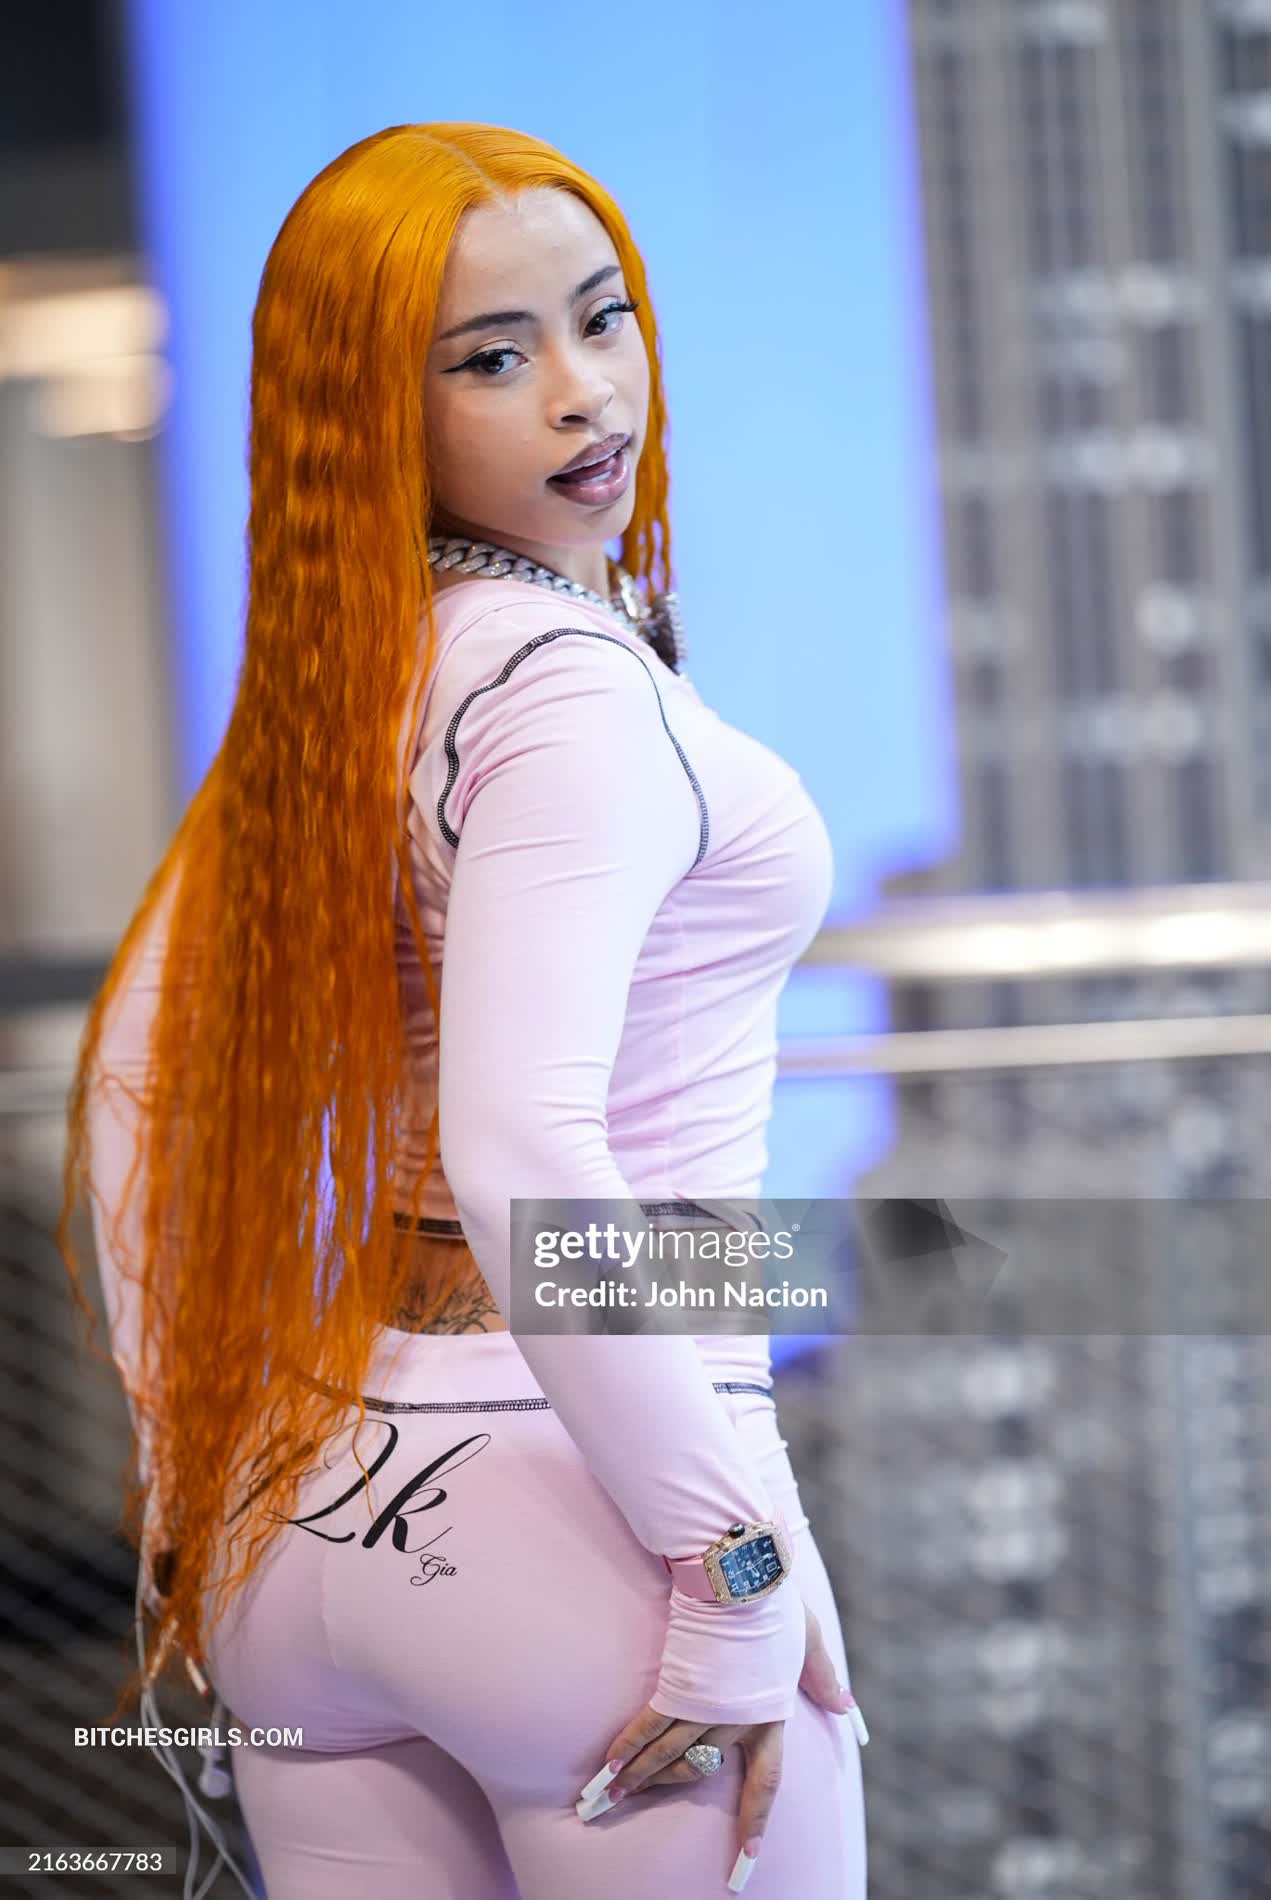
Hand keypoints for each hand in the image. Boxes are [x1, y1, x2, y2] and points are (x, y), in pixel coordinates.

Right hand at [576, 1598, 856, 1879]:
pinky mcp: (676, 1686)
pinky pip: (649, 1725)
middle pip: (698, 1768)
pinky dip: (629, 1745)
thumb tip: (848, 1707)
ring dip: (636, 1777)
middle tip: (635, 1807)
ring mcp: (704, 1706)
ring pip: (666, 1754)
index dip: (756, 1820)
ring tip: (609, 1794)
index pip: (766, 1783)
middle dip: (663, 1790)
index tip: (750, 1856)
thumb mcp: (808, 1641)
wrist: (742, 1578)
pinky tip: (611, 1762)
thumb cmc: (777, 1604)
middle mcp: (736, 1722)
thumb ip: (823, 1677)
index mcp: (770, 1716)